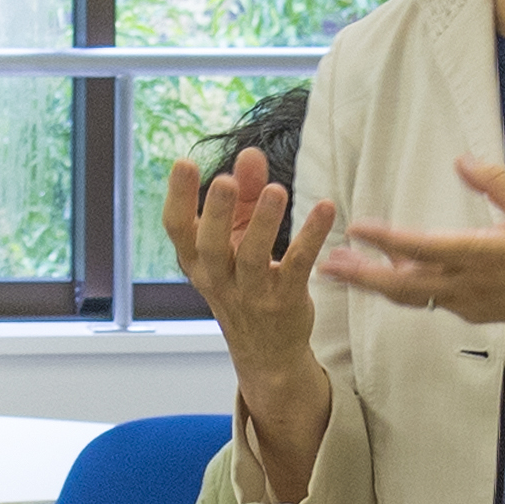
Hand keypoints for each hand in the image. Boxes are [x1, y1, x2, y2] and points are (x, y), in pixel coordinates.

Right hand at [162, 149, 336, 500]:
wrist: (267, 350)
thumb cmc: (246, 280)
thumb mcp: (240, 235)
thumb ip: (245, 193)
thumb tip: (251, 154)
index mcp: (198, 261)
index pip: (178, 229)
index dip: (178, 197)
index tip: (183, 164)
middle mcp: (218, 279)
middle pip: (209, 247)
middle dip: (216, 214)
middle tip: (224, 182)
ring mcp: (251, 293)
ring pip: (252, 258)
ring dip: (263, 224)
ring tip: (275, 191)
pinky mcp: (285, 301)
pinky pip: (298, 266)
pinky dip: (311, 236)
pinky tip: (326, 208)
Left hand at [320, 155, 504, 356]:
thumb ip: (496, 183)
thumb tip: (460, 161)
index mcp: (485, 255)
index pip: (424, 247)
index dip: (386, 239)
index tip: (356, 228)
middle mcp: (470, 284)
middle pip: (402, 284)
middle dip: (361, 275)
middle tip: (324, 265)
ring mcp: (470, 304)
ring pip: (411, 297)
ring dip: (374, 285)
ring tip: (341, 272)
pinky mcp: (474, 313)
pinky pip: (429, 302)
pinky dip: (402, 291)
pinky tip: (387, 277)